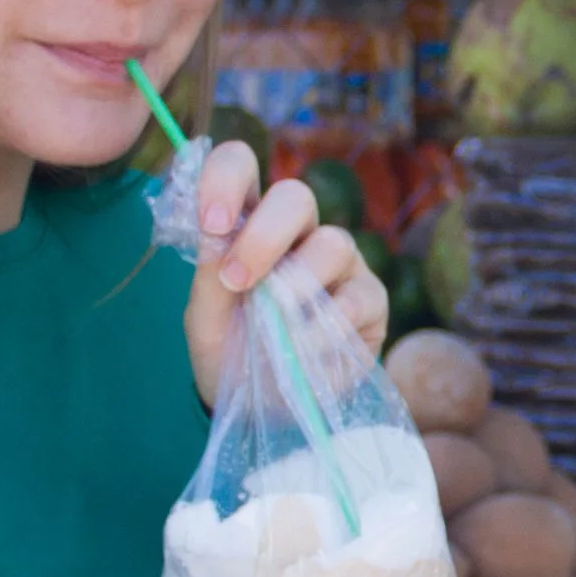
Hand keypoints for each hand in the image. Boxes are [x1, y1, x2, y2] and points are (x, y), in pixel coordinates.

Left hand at [181, 141, 390, 401]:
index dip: (226, 179)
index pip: (241, 167)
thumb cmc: (231, 352)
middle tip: (238, 280)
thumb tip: (217, 237)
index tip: (210, 223)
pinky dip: (325, 327)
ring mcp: (339, 264)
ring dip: (296, 287)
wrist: (264, 409)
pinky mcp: (370, 301)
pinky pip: (357, 297)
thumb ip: (208, 279)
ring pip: (333, 243)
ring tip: (275, 328)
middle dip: (264, 235)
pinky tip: (304, 352)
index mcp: (249, 223)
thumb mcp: (205, 321)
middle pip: (297, 195)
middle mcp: (299, 235)